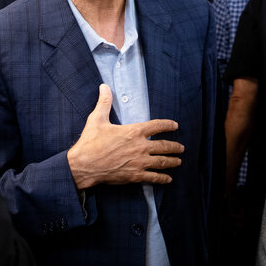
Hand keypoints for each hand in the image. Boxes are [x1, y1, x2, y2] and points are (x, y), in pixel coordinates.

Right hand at [67, 85, 183, 189]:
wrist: (84, 165)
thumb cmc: (90, 142)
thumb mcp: (97, 119)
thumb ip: (104, 102)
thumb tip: (104, 86)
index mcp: (134, 131)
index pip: (157, 126)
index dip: (168, 125)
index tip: (175, 125)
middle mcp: (140, 147)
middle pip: (164, 146)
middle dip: (175, 146)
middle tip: (181, 147)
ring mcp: (139, 162)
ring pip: (163, 162)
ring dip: (173, 161)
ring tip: (178, 161)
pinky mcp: (135, 175)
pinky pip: (154, 177)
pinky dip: (163, 178)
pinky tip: (168, 179)